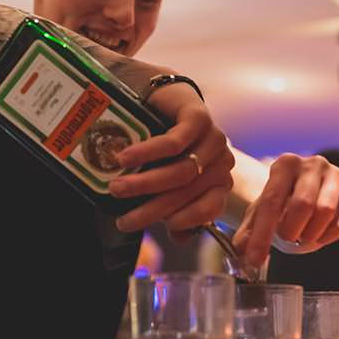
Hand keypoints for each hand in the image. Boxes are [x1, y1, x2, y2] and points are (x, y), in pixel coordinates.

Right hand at [108, 82, 234, 232]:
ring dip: (145, 183)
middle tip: (123, 219)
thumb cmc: (164, 151)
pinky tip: (123, 158)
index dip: (180, 222)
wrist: (161, 100)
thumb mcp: (168, 184)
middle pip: (187, 193)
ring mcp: (213, 139)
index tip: (149, 229)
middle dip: (152, 209)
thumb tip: (180, 238)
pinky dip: (147, 153)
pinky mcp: (199, 118)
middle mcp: (221, 163)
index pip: (208, 210)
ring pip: (181, 171)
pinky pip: (174, 143)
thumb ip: (175, 211)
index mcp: (219, 183)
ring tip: (117, 188)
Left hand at [232, 153, 338, 264]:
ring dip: (310, 234)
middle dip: (291, 230)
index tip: (255, 259)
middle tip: (285, 239)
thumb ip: (248, 232)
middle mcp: (313, 164)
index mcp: (285, 164)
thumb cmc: (279, 200)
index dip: (262, 235)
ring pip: (326, 212)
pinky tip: (316, 235)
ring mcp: (336, 177)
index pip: (272, 202)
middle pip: (303, 205)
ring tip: (301, 236)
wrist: (304, 188)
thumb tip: (240, 254)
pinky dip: (326, 237)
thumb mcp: (259, 211)